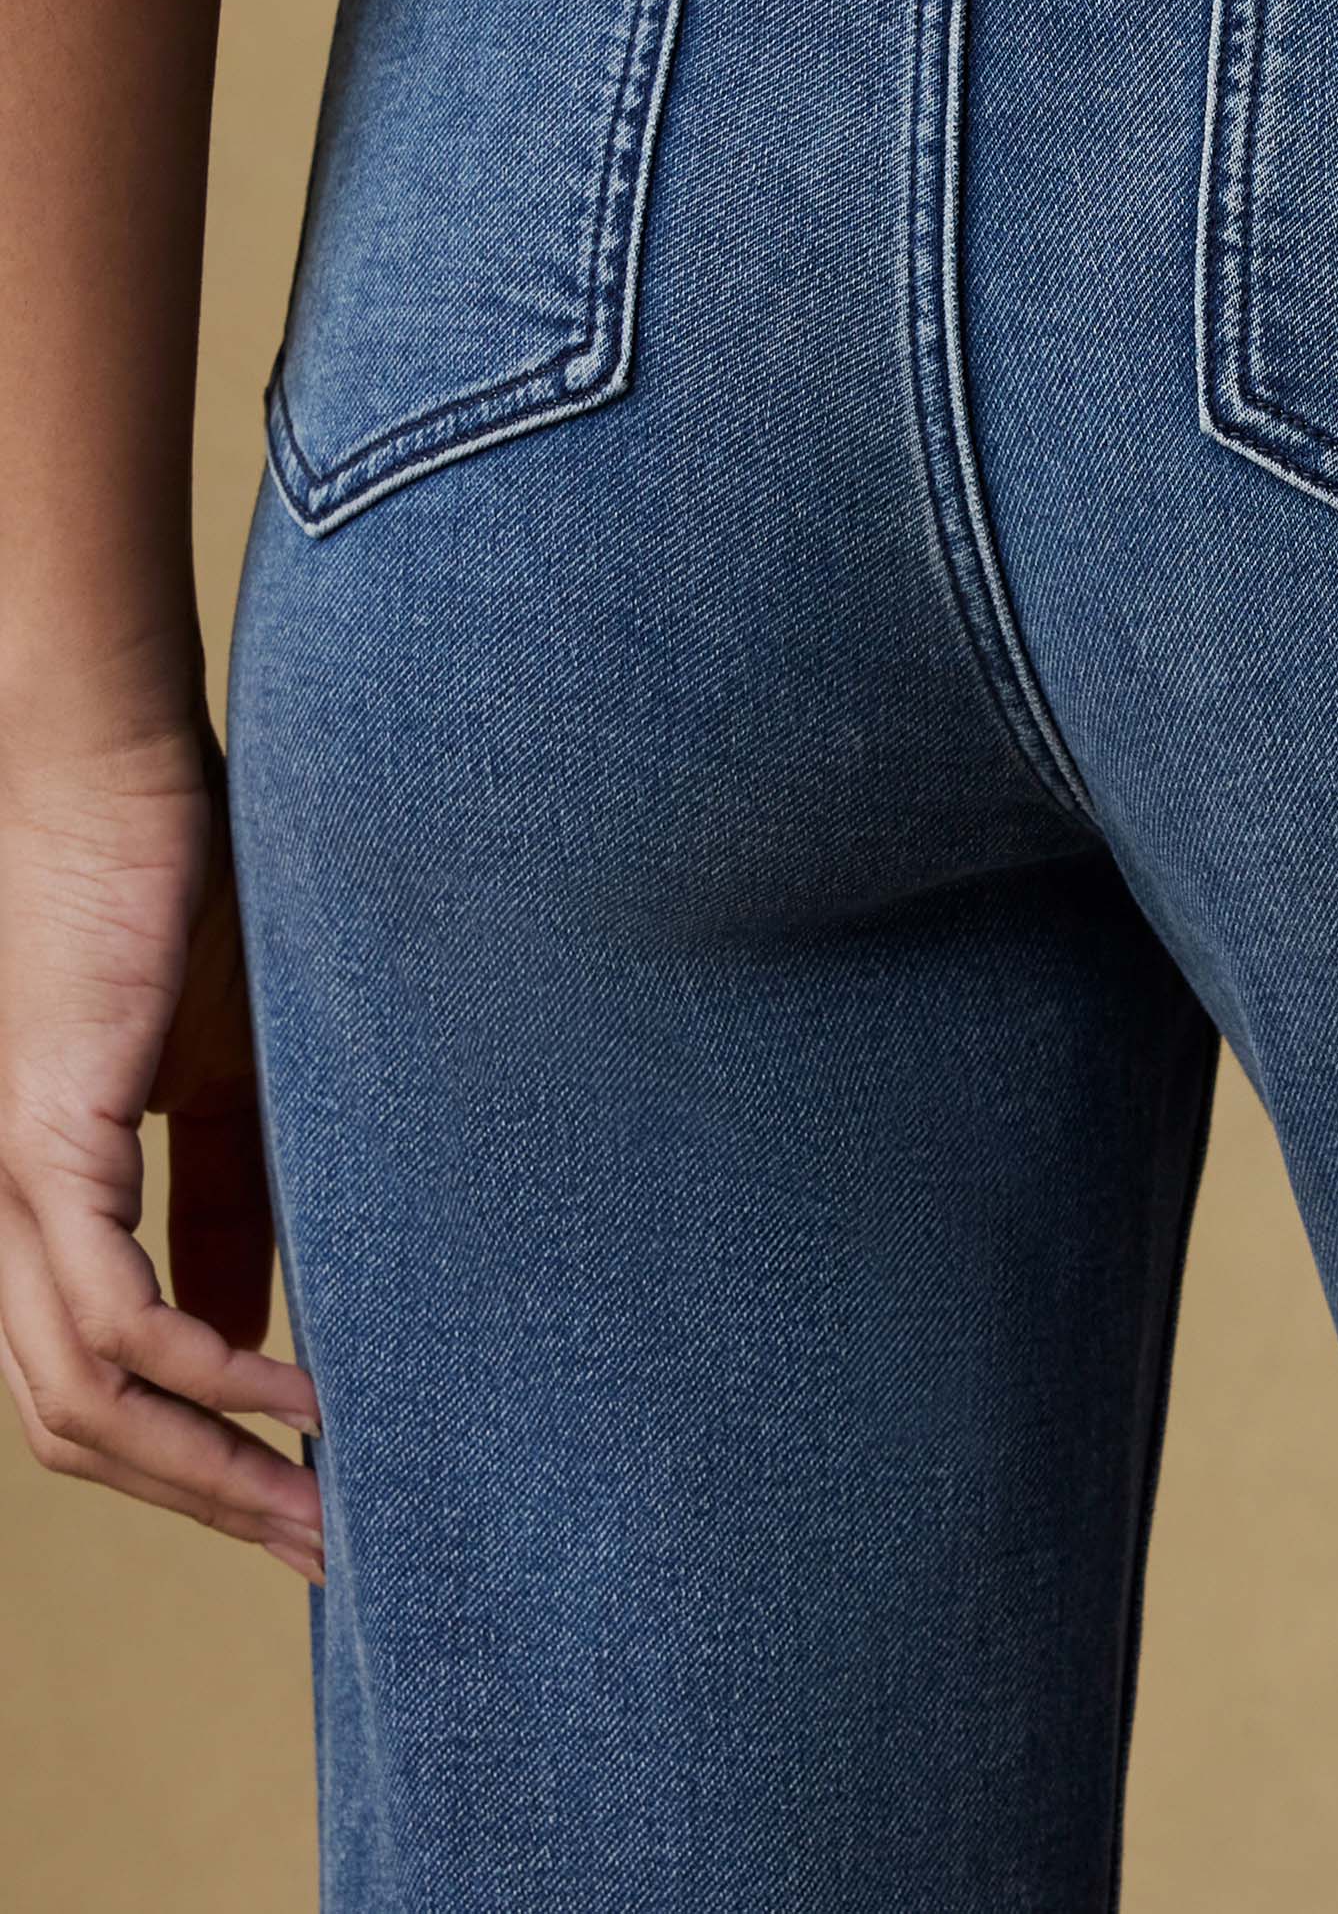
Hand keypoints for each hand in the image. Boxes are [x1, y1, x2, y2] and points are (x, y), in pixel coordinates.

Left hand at [0, 674, 323, 1579]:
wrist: (122, 772)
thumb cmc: (181, 897)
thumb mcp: (229, 1082)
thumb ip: (234, 1205)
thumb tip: (261, 1331)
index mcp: (51, 1206)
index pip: (96, 1387)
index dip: (192, 1466)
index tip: (302, 1510)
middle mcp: (10, 1216)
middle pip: (76, 1428)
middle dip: (203, 1503)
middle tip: (322, 1550)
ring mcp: (16, 1182)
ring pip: (78, 1398)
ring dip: (201, 1470)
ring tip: (314, 1503)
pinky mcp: (46, 1138)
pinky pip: (116, 1309)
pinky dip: (206, 1371)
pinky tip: (292, 1395)